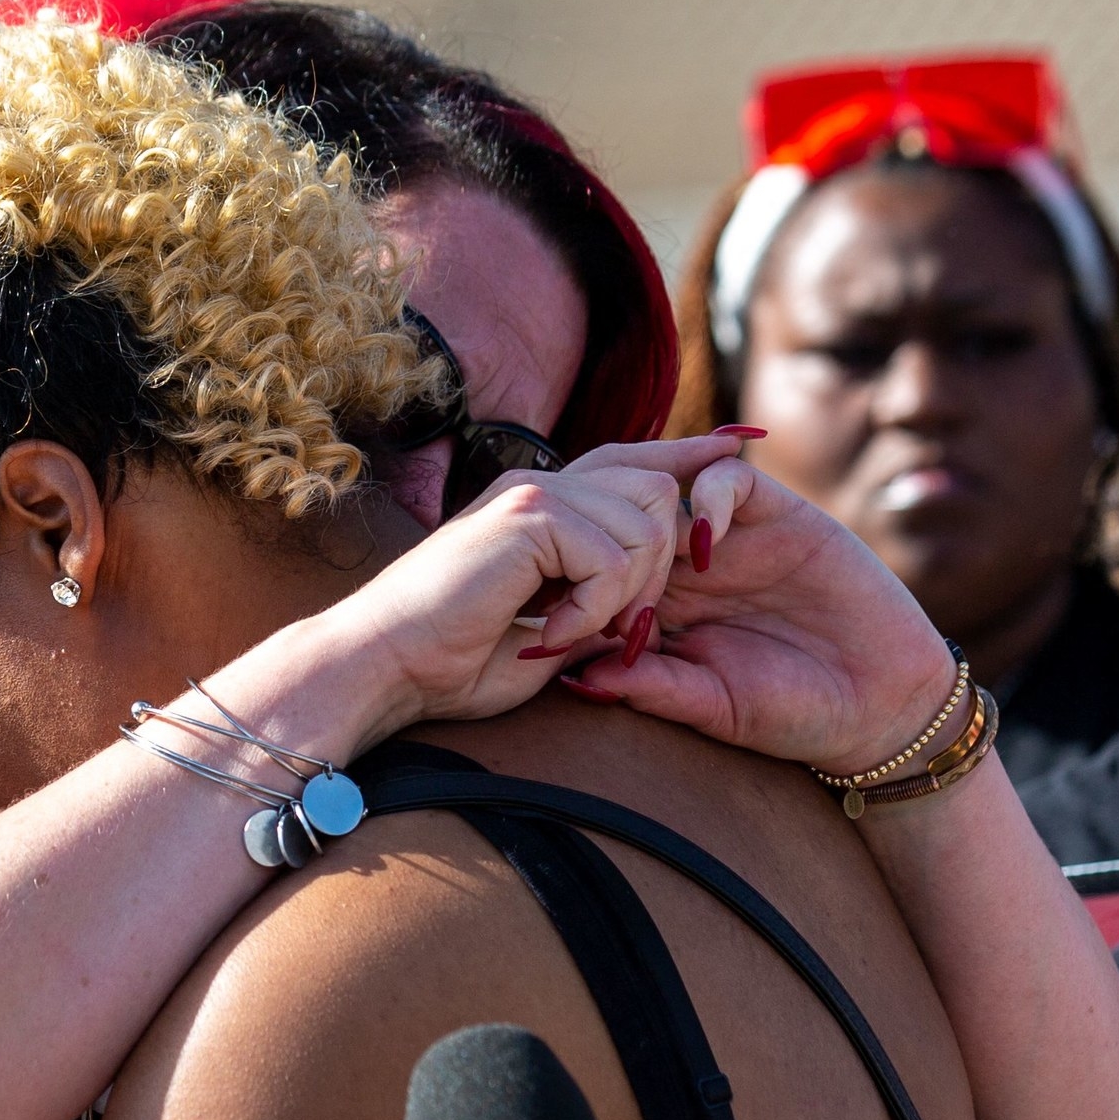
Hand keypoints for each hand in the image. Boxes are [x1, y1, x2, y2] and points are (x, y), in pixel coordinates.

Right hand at [337, 434, 756, 730]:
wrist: (382, 666)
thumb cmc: (447, 664)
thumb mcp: (545, 634)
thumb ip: (594, 611)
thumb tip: (643, 619)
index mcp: (543, 504)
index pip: (636, 463)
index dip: (689, 460)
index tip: (737, 453)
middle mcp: (541, 484)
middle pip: (657, 490)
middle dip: (659, 567)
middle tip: (618, 628)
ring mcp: (533, 494)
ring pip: (645, 524)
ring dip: (625, 595)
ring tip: (575, 635)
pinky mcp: (528, 517)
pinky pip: (611, 556)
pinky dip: (593, 607)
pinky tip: (550, 634)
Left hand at [560, 449, 956, 776]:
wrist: (883, 703)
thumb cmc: (794, 713)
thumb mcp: (715, 707)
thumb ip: (654, 688)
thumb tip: (579, 676)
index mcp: (659, 613)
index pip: (598, 575)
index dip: (578, 585)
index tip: (570, 615)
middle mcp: (686, 569)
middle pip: (619, 522)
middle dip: (602, 541)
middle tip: (602, 578)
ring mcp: (730, 538)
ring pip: (663, 490)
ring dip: (647, 515)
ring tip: (652, 564)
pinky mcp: (779, 515)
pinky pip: (727, 478)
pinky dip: (708, 494)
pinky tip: (709, 543)